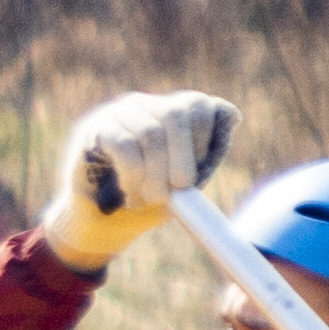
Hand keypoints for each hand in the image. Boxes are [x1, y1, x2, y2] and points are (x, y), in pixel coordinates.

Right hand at [37, 90, 239, 267]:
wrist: (102, 223)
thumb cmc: (148, 201)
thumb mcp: (183, 185)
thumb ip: (204, 158)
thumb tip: (233, 117)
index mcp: (173, 114)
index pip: (198, 105)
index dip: (203, 138)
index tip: (194, 171)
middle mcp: (147, 105)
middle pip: (176, 114)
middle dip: (183, 157)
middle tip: (179, 188)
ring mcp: (119, 114)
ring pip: (150, 133)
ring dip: (156, 173)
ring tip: (150, 198)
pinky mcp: (95, 130)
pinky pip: (124, 145)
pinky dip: (133, 173)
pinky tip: (129, 190)